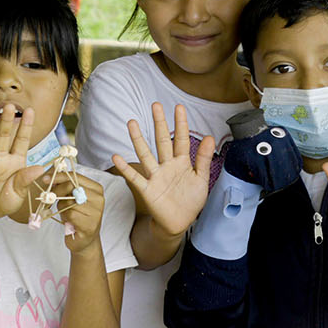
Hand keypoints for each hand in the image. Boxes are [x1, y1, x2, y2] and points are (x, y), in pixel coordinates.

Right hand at [0, 105, 43, 221]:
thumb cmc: (6, 200)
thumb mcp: (19, 193)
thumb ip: (26, 180)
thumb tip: (39, 168)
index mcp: (15, 161)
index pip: (22, 141)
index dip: (26, 126)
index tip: (30, 110)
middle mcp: (0, 159)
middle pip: (4, 138)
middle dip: (7, 123)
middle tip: (10, 107)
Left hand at [57, 171, 106, 255]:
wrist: (84, 239)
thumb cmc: (77, 217)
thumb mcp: (71, 198)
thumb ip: (65, 186)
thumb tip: (50, 176)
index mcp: (96, 188)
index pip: (76, 176)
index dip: (59, 176)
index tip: (46, 178)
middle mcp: (99, 198)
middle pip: (71, 186)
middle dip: (56, 192)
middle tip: (50, 198)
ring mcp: (96, 212)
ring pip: (68, 201)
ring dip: (61, 208)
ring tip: (66, 213)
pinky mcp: (90, 224)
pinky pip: (70, 214)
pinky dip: (65, 217)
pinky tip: (69, 221)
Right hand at [109, 102, 217, 236]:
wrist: (180, 222)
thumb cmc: (190, 200)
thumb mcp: (201, 179)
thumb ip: (203, 158)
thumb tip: (210, 137)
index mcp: (182, 162)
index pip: (181, 139)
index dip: (181, 124)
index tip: (179, 107)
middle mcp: (167, 166)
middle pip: (162, 141)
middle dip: (160, 123)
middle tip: (156, 105)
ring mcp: (156, 176)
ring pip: (146, 154)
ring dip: (139, 139)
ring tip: (132, 123)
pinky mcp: (148, 189)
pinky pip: (136, 177)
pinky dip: (126, 168)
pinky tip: (117, 156)